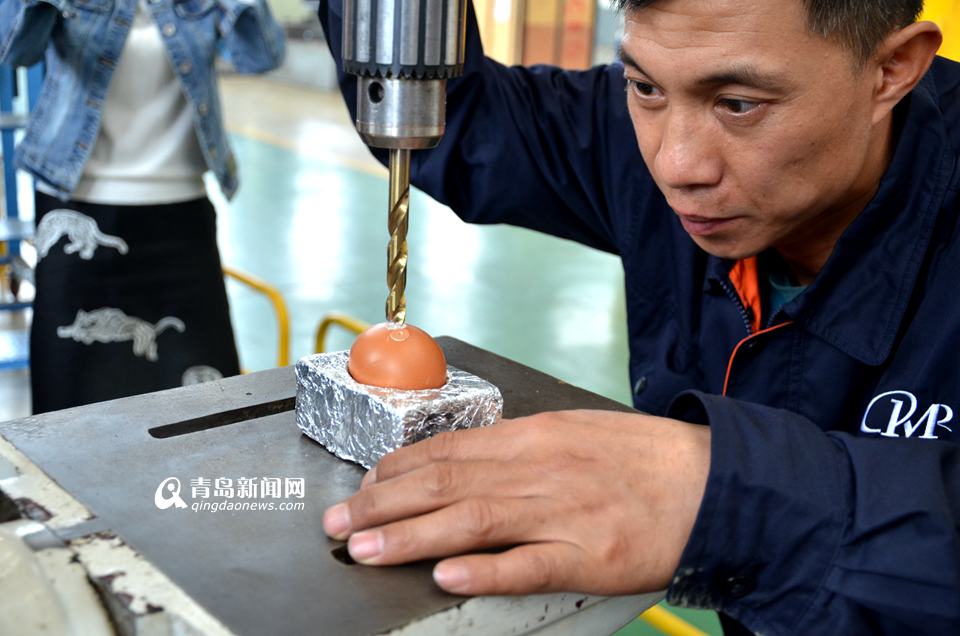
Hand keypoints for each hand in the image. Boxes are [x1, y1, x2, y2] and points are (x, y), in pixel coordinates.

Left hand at [323, 410, 710, 595]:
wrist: (711, 480)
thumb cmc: (642, 458)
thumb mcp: (574, 432)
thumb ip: (519, 447)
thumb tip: (465, 463)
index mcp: (533, 437)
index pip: (446, 451)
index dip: (395, 471)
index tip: (363, 487)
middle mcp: (537, 469)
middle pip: (444, 485)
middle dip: (381, 505)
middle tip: (337, 525)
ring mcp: (560, 512)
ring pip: (471, 521)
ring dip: (409, 536)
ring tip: (363, 550)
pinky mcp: (587, 554)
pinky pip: (527, 564)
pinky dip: (484, 571)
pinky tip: (446, 576)